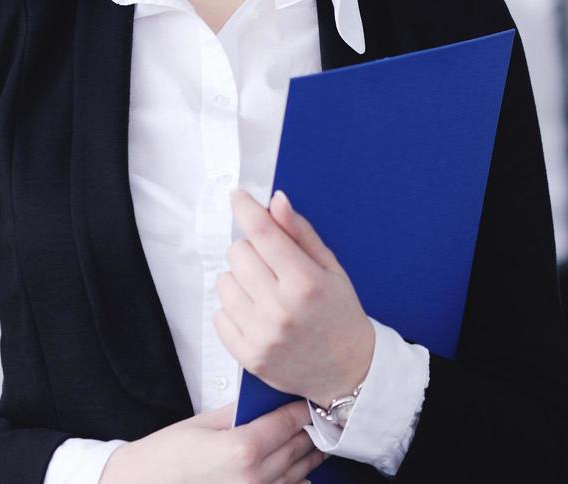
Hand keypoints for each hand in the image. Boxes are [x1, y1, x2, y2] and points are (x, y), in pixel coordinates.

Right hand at [98, 400, 324, 483]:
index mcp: (243, 449)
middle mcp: (253, 477)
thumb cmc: (167, 455)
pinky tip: (300, 471)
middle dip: (310, 430)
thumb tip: (269, 400)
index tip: (312, 400)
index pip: (289, 422)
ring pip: (297, 473)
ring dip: (309, 455)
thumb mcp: (206, 423)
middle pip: (297, 447)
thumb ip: (244, 412)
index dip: (303, 409)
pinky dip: (296, 481)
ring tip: (317, 441)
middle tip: (320, 416)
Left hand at [215, 189, 374, 405]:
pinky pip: (219, 315)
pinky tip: (257, 314)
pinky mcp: (248, 356)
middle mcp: (281, 309)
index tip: (237, 196)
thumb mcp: (331, 268)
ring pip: (224, 282)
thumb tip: (275, 202)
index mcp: (306, 282)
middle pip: (238, 254)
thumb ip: (300, 233)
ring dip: (240, 280)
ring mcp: (262, 335)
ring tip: (264, 291)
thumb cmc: (340, 313)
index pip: (263, 234)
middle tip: (269, 263)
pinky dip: (234, 309)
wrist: (348, 370)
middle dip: (250, 249)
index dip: (246, 209)